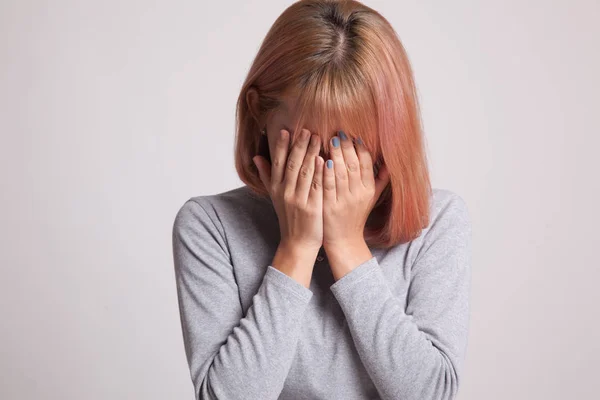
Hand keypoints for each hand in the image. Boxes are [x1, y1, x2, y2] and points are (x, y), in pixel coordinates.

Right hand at [253, 128, 324, 253]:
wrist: (297, 243)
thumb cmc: (289, 218)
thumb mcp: (275, 196)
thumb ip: (266, 175)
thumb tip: (256, 157)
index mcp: (276, 188)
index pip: (278, 162)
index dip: (282, 146)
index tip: (286, 131)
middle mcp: (285, 193)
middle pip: (292, 164)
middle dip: (299, 145)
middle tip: (306, 129)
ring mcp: (298, 200)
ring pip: (305, 172)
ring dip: (311, 153)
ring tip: (317, 138)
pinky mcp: (312, 208)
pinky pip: (316, 186)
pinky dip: (319, 172)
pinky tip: (324, 160)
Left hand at [322, 132, 389, 278]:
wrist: (344, 241)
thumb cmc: (355, 217)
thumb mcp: (371, 199)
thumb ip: (380, 181)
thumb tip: (389, 163)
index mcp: (369, 190)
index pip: (366, 163)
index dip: (360, 148)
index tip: (354, 135)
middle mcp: (359, 194)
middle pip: (353, 165)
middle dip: (347, 147)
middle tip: (340, 132)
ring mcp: (344, 201)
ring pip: (341, 173)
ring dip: (336, 155)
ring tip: (330, 140)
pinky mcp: (330, 206)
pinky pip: (328, 186)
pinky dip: (325, 172)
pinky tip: (321, 159)